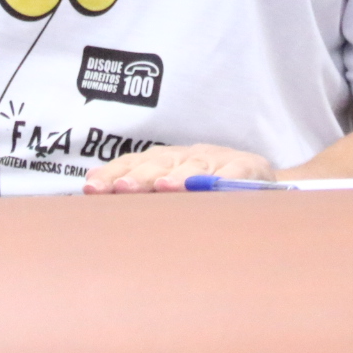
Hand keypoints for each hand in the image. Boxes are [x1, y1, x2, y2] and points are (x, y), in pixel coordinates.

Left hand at [82, 143, 276, 192]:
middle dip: (138, 175)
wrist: (261, 182)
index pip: (133, 164)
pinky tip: (216, 185)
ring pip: (196, 166)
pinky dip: (227, 178)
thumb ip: (141, 197)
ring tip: (164, 187)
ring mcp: (218, 159)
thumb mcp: (174, 191)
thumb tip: (91, 196)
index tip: (91, 189)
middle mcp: (187, 156)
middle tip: (121, 188)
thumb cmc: (206, 191)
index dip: (112, 174)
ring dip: (179, 176)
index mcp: (165, 161)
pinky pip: (237, 172)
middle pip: (160, 163)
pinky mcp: (249, 167)